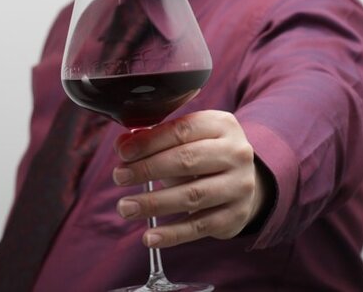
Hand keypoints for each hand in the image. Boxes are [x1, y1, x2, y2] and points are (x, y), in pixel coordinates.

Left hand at [112, 110, 272, 247]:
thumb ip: (152, 139)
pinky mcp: (236, 215)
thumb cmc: (203, 154)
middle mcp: (236, 153)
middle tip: (119, 177)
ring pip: (192, 195)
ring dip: (154, 203)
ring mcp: (240, 186)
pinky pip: (199, 226)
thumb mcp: (184, 139)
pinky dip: (172, 234)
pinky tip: (149, 237)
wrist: (243, 182)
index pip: (181, 131)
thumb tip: (122, 145)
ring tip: (125, 207)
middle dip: (148, 169)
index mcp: (221, 125)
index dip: (149, 142)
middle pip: (187, 161)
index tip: (122, 153)